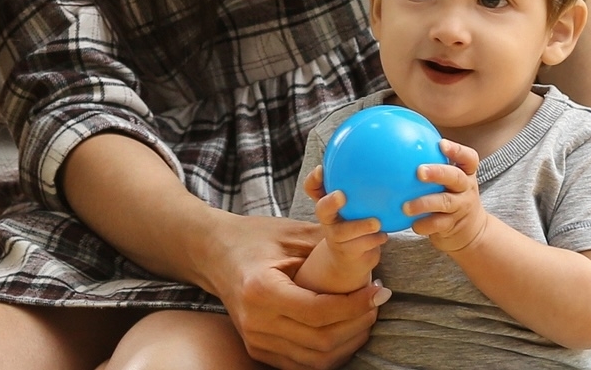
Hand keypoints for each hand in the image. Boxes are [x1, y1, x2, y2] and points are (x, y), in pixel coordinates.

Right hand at [205, 212, 383, 369]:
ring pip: (316, 360)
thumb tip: (371, 243)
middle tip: (377, 301)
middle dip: (358, 324)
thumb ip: (328, 242)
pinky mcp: (258, 349)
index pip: (319, 312)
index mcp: (260, 289)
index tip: (377, 290)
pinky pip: (303, 364)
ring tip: (365, 315)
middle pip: (321, 341)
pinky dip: (330, 352)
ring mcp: (255, 340)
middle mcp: (255, 321)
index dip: (355, 306)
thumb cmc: (252, 238)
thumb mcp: (289, 233)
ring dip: (349, 342)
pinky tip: (345, 330)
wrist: (213, 253)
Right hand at [306, 165, 387, 275]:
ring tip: (376, 223)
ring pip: (343, 232)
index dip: (314, 180)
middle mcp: (328, 219)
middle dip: (329, 202)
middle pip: (322, 210)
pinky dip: (374, 239)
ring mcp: (336, 238)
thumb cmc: (356, 220)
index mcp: (327, 203)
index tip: (322, 169)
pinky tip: (385, 235)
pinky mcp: (348, 253)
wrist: (352, 257)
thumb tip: (389, 156)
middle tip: (341, 196)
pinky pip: (362, 246)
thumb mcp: (357, 203)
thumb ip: (364, 184)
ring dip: (359, 226)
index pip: (313, 188)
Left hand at [404, 139, 485, 253]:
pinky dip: (425, 224)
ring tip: (406, 206)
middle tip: (419, 171)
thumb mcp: (449, 180)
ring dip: (424, 203)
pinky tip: (412, 224)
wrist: (472, 231)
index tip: (441, 144)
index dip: (456, 150)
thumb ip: (432, 162)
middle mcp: (466, 188)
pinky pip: (438, 225)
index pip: (468, 158)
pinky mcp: (453, 225)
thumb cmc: (451, 195)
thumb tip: (398, 142)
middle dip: (438, 173)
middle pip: (456, 177)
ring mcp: (461, 207)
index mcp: (466, 173)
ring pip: (445, 202)